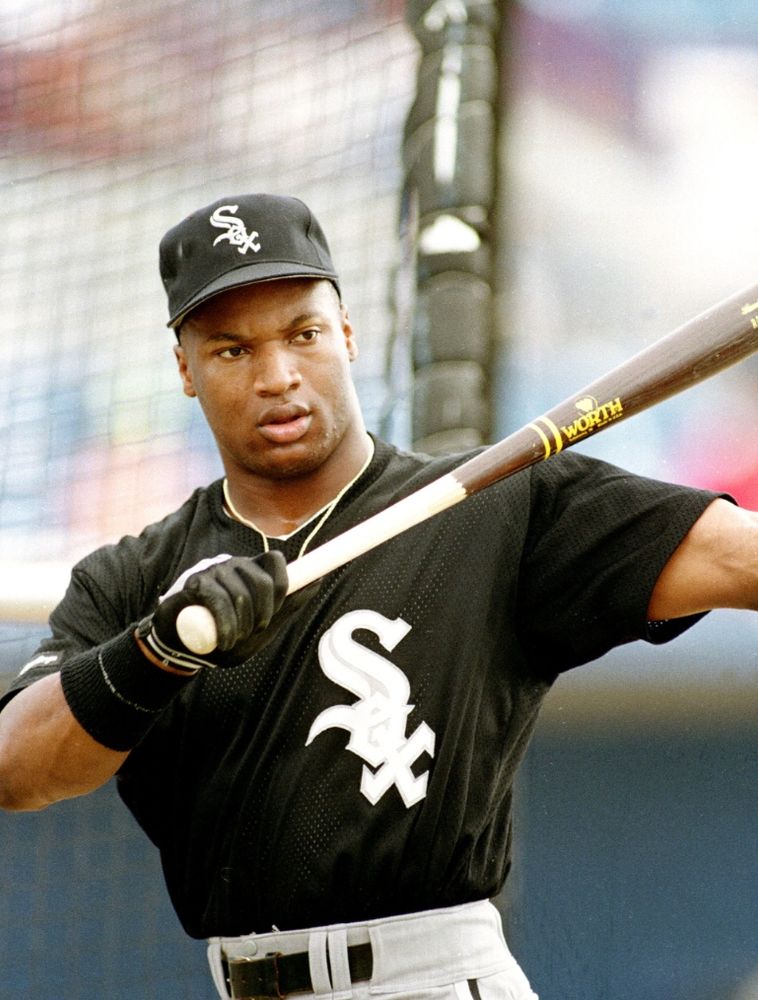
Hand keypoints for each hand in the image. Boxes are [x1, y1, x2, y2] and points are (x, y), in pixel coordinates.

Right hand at [136, 553, 309, 671]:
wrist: (185, 648)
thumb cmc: (226, 634)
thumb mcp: (262, 627)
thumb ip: (287, 606)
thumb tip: (318, 580)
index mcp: (253, 572)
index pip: (276, 561)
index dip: (282, 586)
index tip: (275, 611)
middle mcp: (236, 565)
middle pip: (264, 582)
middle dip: (264, 614)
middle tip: (252, 632)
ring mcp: (215, 571)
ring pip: (242, 594)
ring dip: (242, 626)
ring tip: (233, 639)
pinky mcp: (196, 581)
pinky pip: (220, 601)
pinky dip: (226, 626)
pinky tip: (223, 640)